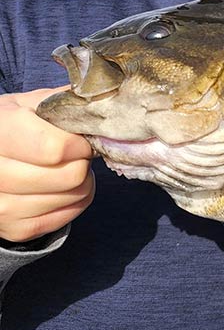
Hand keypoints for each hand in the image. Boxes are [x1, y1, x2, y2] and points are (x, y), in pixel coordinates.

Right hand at [0, 88, 94, 242]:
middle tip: (76, 154)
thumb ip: (63, 102)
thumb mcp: (30, 104)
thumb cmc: (13, 126)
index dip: (79, 143)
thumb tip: (105, 100)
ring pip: (71, 197)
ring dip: (82, 182)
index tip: (80, 139)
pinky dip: (75, 201)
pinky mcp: (13, 229)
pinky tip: (63, 187)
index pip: (55, 148)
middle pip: (69, 176)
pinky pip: (64, 218)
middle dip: (83, 162)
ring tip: (68, 167)